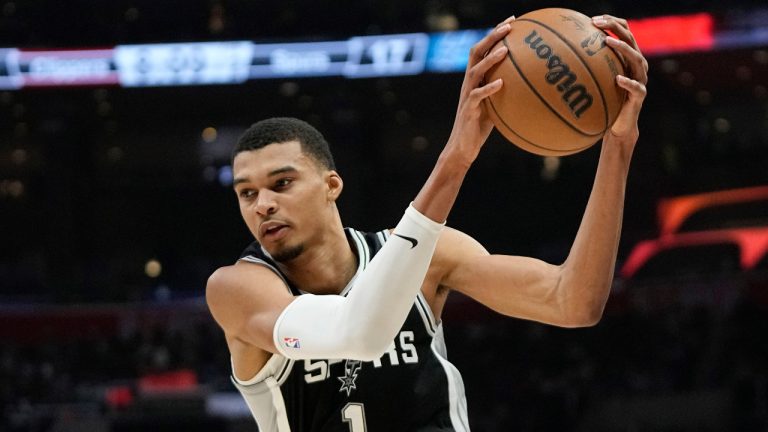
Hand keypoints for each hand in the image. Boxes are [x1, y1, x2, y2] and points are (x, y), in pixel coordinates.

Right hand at [444, 15, 515, 166]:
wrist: (463, 148)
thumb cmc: (480, 128)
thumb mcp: (495, 105)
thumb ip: (506, 92)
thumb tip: (532, 85)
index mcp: (475, 79)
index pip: (483, 50)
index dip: (495, 34)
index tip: (512, 21)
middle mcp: (469, 83)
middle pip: (476, 53)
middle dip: (492, 37)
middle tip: (509, 26)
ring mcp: (467, 95)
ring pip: (475, 71)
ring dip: (491, 59)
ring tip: (506, 50)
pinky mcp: (468, 110)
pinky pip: (478, 96)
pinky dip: (489, 88)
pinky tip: (501, 83)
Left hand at [592, 15, 647, 144]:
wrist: (618, 124)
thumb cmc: (604, 101)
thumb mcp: (593, 82)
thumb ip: (585, 68)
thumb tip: (556, 58)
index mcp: (627, 57)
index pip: (624, 32)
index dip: (611, 22)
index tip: (592, 20)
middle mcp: (636, 64)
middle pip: (630, 39)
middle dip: (615, 27)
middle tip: (597, 24)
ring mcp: (640, 78)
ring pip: (637, 58)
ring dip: (622, 48)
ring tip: (607, 42)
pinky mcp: (641, 95)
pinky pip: (636, 87)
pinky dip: (627, 82)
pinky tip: (617, 79)